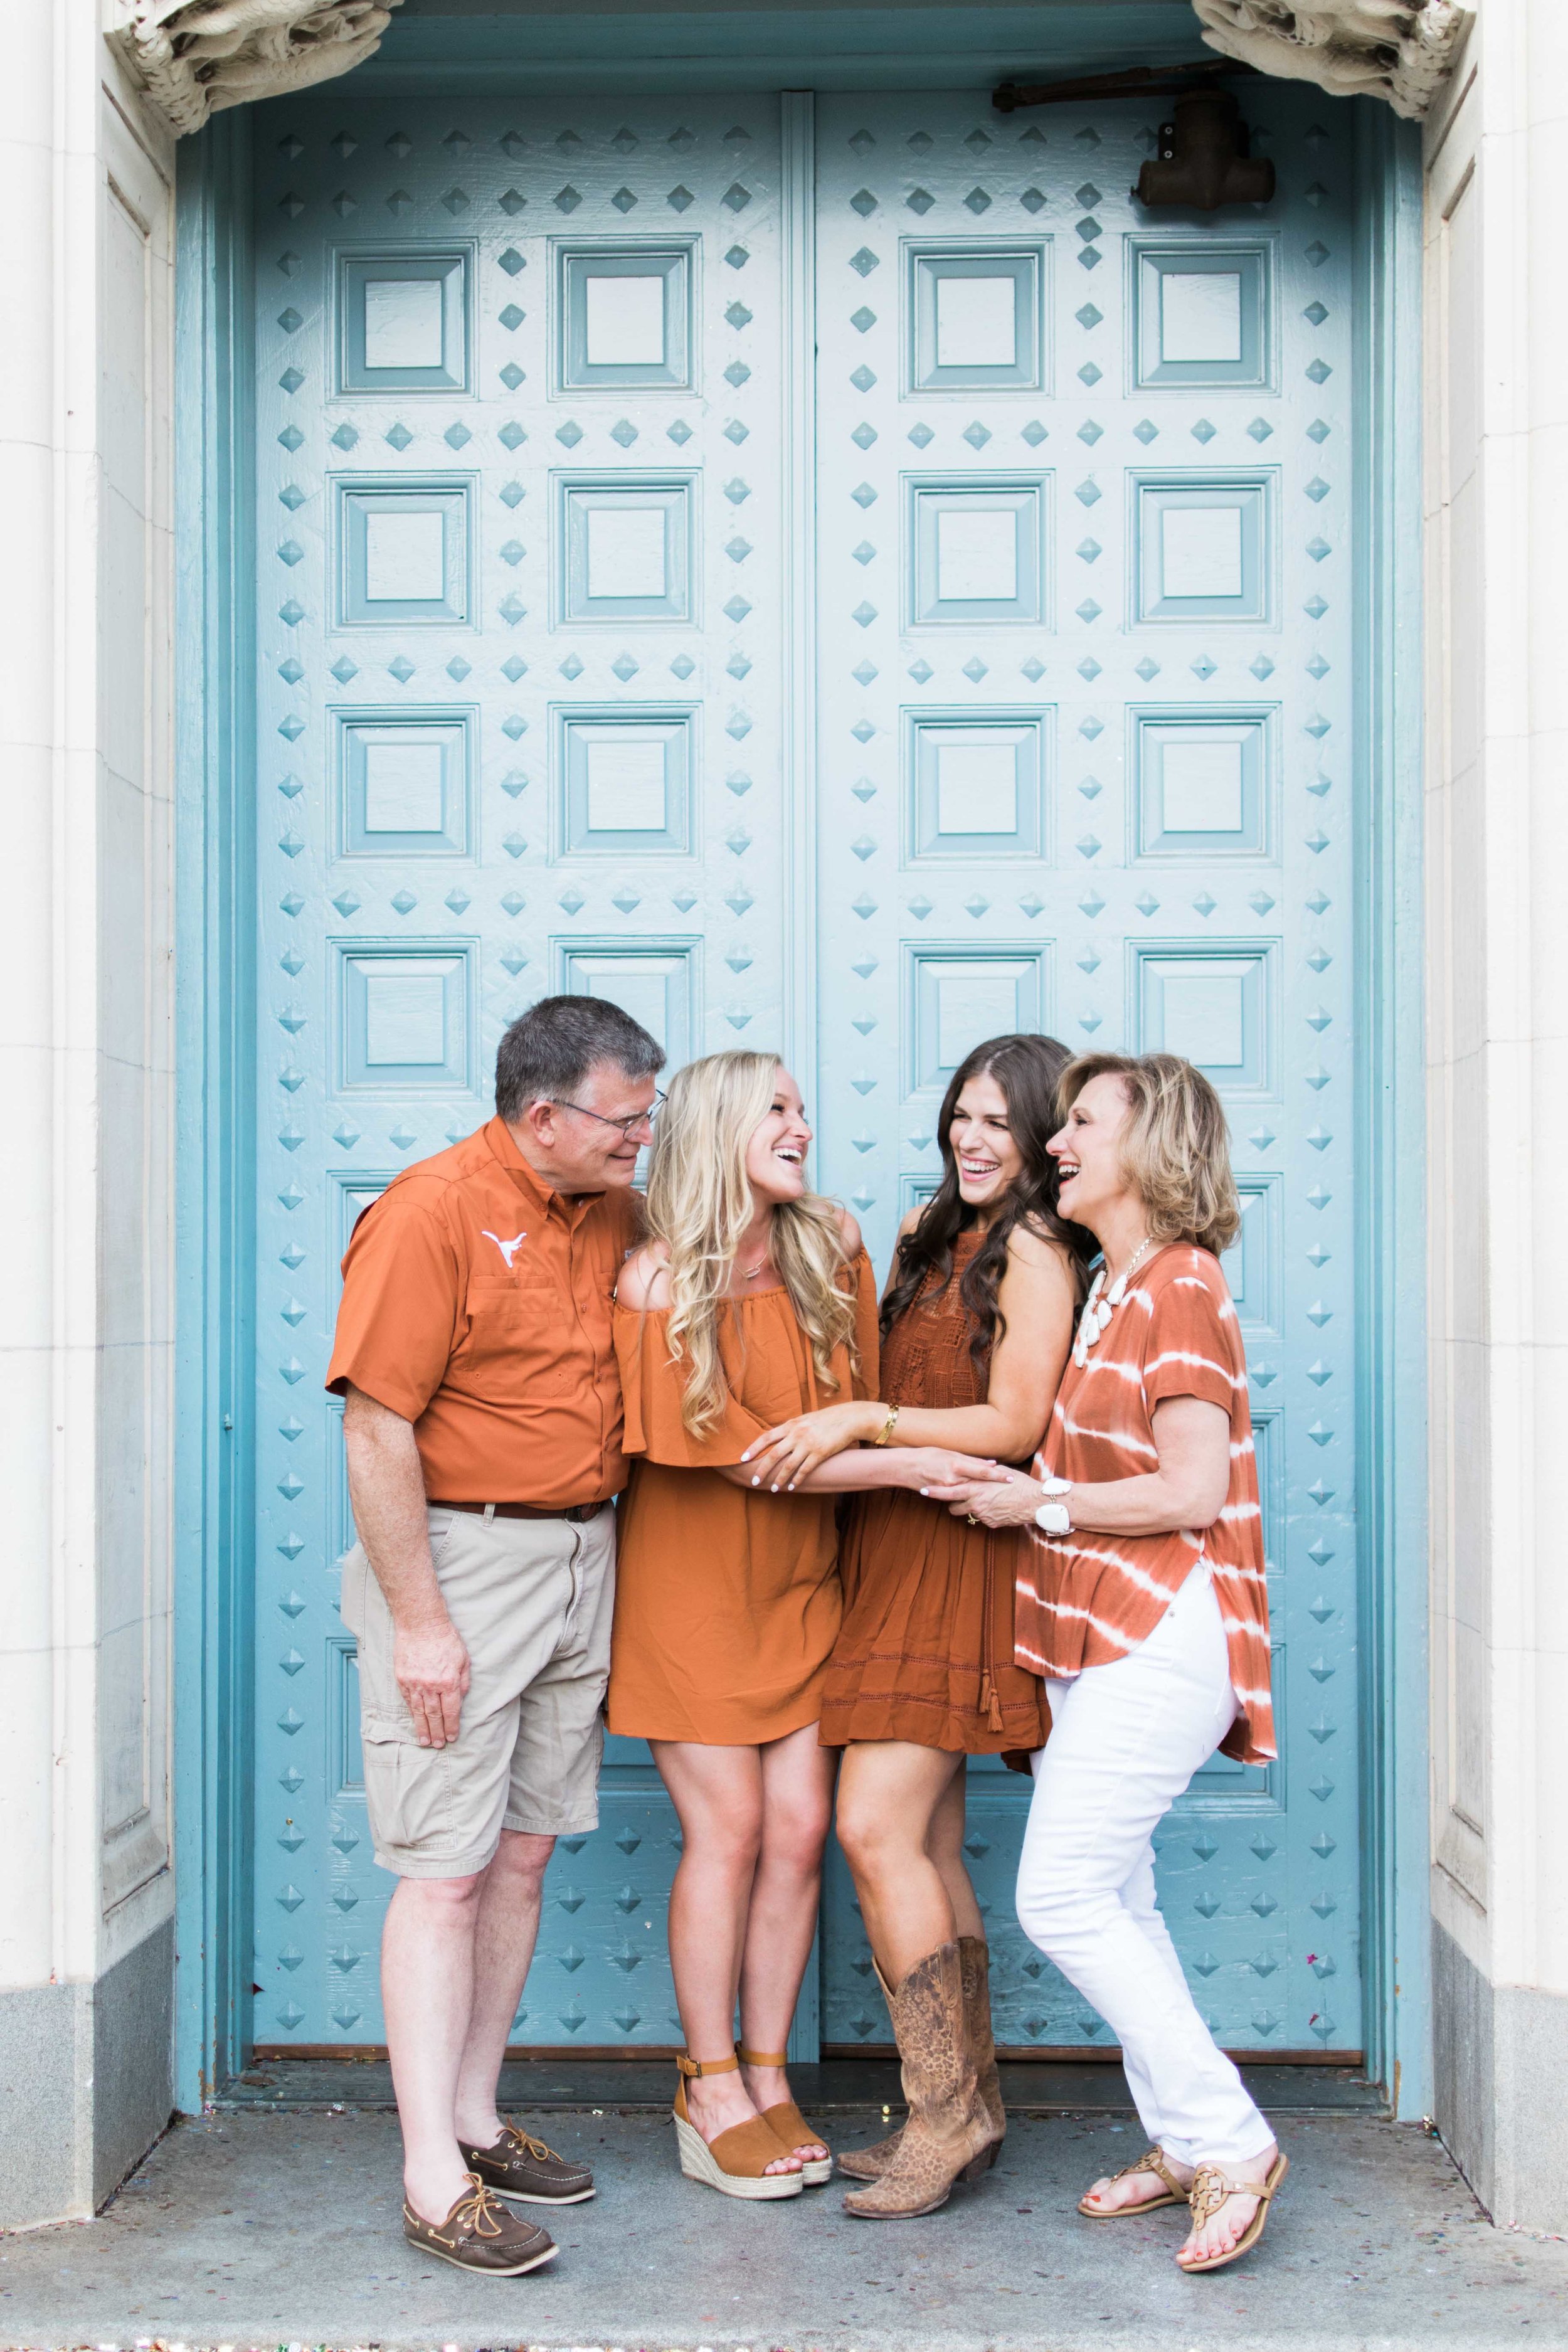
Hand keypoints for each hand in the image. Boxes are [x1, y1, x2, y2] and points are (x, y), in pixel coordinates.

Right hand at [393, 1611, 470, 1747]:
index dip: (451, 1727)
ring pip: (418, 1711)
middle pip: (434, 1716)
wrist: (420, 1624)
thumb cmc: (446, 1639)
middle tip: (437, 1745)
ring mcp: (414, 1683)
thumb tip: (460, 1699)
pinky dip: (411, 1712)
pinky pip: (408, 1700)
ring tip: (424, 1741)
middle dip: (437, 1732)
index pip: (450, 1711)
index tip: (451, 1737)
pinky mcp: (402, 1679)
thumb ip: (463, 1681)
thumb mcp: (464, 1659)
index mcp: (448, 1681)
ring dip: (422, 1728)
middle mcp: (431, 1686)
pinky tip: (415, 1720)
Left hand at [740, 1400, 876, 1488]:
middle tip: (755, 1481)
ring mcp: (808, 1444)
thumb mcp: (804, 1420)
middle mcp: (797, 1434)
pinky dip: (797, 1480)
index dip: (753, 1448)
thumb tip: (776, 1439)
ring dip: (780, 1479)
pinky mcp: (820, 1453)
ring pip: (788, 1466)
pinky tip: (792, 1486)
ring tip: (774, 1489)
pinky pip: (805, 1470)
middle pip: (773, 1455)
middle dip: (762, 1470)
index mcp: (791, 1425)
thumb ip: (791, 1429)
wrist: (848, 1418)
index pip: (766, 1437)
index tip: (742, 1459)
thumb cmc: (826, 1419)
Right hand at [897, 1447, 1001, 1490]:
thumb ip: (970, 1460)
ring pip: (970, 1491)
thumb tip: (991, 1463)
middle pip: (979, 1484)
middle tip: (1011, 1487)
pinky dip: (969, 1495)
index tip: (1011, 1478)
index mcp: (956, 1464)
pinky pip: (960, 1496)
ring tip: (998, 1492)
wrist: (905, 1468)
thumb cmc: (927, 1455)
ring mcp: (947, 1489)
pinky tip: (978, 1496)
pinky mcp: (943, 1495)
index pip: (982, 1471)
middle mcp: (953, 1479)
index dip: (998, 1475)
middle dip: (995, 1486)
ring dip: (984, 1492)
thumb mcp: (949, 1452)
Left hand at [923, 1470, 1044, 1529]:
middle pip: (953, 1507)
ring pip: (968, 1513)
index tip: (923, 1490)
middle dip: (950, 1504)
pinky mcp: (991, 1523)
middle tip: (953, 1500)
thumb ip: (984, 1472)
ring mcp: (983, 1515)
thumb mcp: (999, 1472)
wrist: (1034, 1502)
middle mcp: (976, 1502)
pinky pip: (983, 1518)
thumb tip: (977, 1467)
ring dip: (970, 1508)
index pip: (949, 1491)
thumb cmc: (1019, 1483)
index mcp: (976, 1487)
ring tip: (983, 1501)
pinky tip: (998, 1507)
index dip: (934, 1492)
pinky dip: (987, 1513)